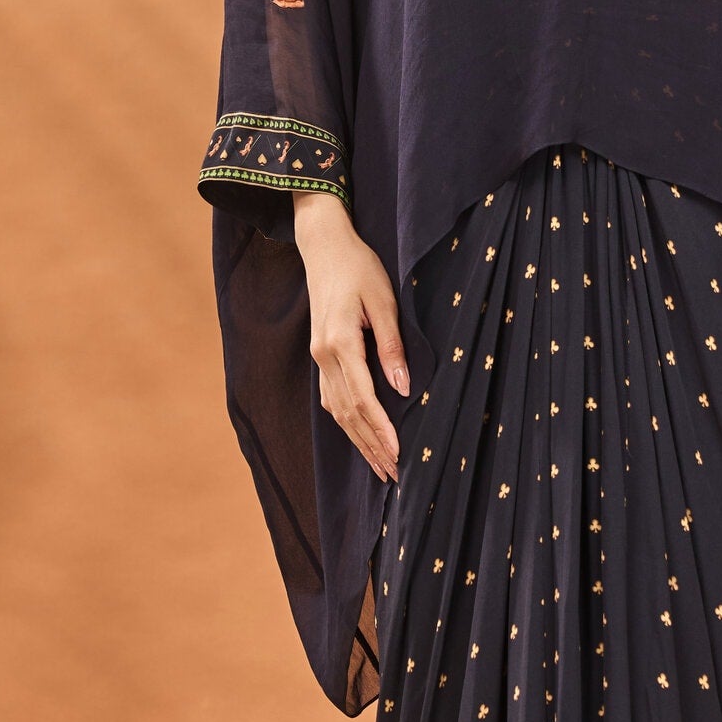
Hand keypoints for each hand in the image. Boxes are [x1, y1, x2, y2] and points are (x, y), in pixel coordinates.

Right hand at [293, 193, 408, 480]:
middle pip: (348, 413)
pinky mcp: (320, 356)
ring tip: (381, 467)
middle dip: (372, 446)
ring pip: (337, 411)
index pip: (363, 398)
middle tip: (394, 474)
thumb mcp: (384, 301)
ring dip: (359, 441)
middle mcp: (324, 356)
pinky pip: (332, 399)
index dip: (381, 429)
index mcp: (340, 342)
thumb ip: (392, 346)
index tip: (398, 453)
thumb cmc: (360, 268)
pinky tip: (361, 439)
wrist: (324, 247)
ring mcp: (318, 357)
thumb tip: (402, 387)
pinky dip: (348, 424)